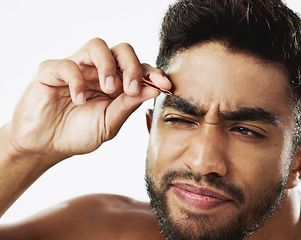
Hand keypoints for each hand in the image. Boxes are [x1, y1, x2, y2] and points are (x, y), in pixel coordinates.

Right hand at [6, 38, 170, 162]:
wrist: (45, 146)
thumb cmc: (78, 133)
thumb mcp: (110, 123)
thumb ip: (128, 105)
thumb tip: (154, 89)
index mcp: (116, 82)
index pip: (139, 67)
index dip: (153, 73)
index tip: (165, 85)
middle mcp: (98, 70)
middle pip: (122, 49)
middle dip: (133, 66)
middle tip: (132, 89)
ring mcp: (76, 67)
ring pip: (97, 45)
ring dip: (109, 65)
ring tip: (109, 89)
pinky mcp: (51, 71)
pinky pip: (68, 64)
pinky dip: (77, 81)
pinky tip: (79, 100)